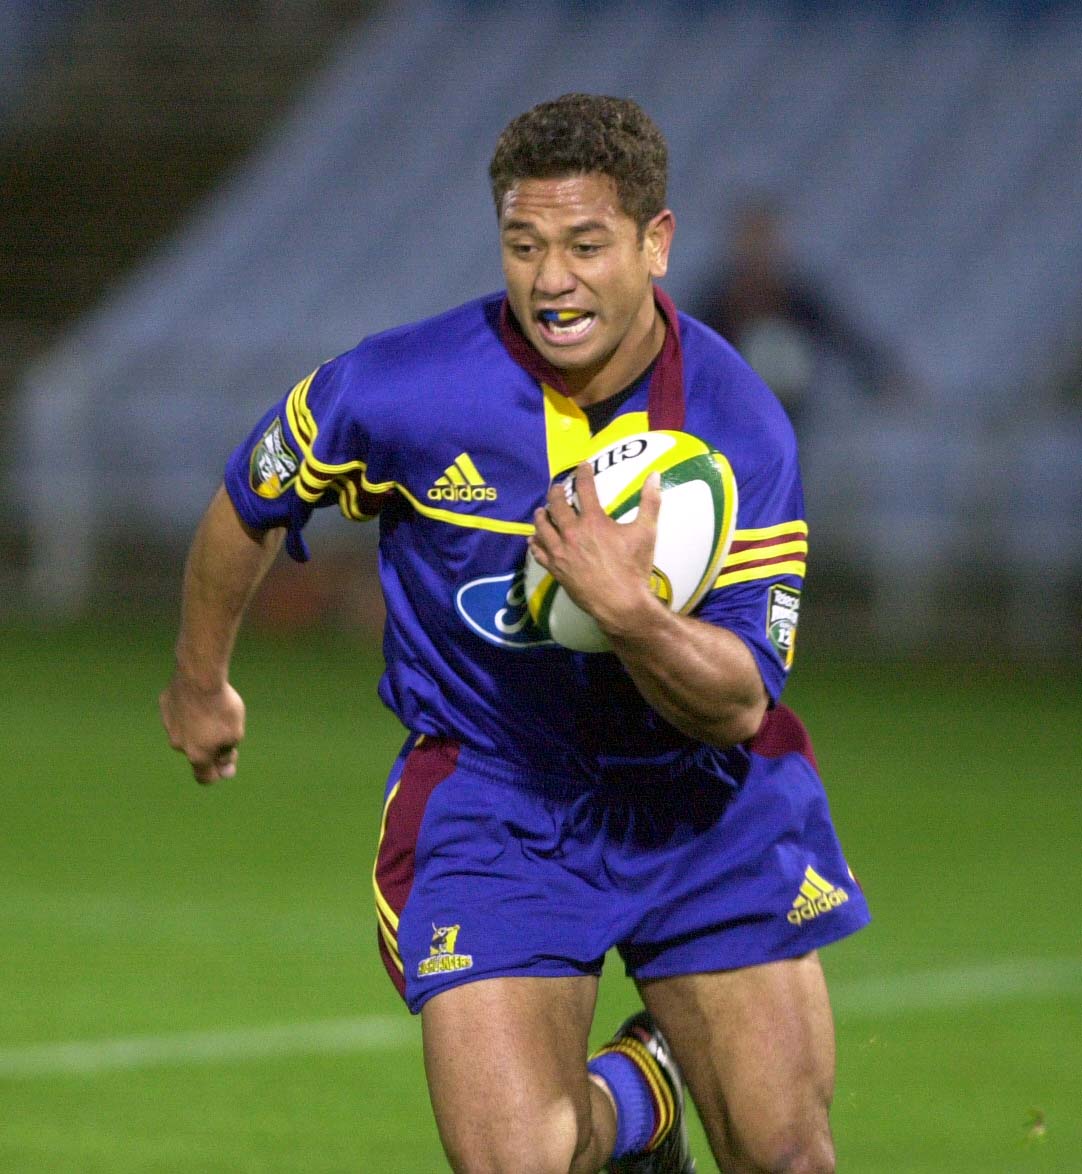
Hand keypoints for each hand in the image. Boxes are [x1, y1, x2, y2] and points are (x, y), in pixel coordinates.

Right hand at [159, 673, 245, 784]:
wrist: (200, 677)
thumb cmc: (221, 708)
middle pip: (196, 752)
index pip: (204, 777)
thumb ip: (227, 754)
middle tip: (224, 728)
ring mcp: (169, 725)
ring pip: (186, 731)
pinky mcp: (165, 706)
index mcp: (197, 755)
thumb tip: (224, 769)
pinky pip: (179, 712)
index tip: (226, 763)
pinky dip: (189, 708)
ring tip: (213, 708)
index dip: (216, 774)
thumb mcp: (234, 734)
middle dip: (209, 745)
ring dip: (198, 725)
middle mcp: (179, 744)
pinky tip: (200, 695)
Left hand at [528, 463, 661, 635]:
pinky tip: (532, 539)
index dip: (584, 474)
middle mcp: (572, 532)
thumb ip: (650, 502)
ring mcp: (561, 551)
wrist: (619, 602)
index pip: (585, 489)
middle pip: (557, 505)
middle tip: (558, 488)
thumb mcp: (646, 532)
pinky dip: (534, 544)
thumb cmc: (634, 567)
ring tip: (542, 510)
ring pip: (543, 527)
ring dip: (542, 515)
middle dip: (557, 492)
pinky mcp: (556, 569)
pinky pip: (539, 553)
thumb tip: (655, 475)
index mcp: (594, 521)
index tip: (582, 466)